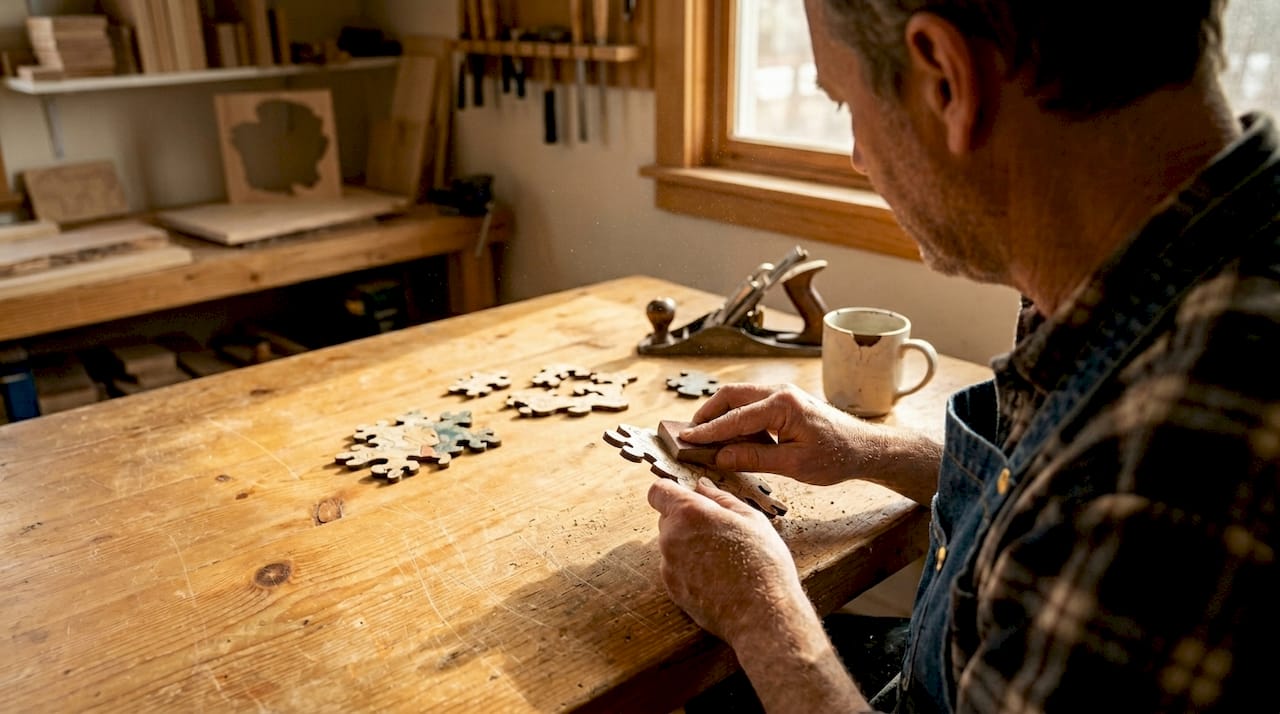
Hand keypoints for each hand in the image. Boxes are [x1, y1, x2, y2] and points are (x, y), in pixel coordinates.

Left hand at [647, 476, 807, 645]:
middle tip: (720, 533)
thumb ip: (720, 498)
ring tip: (724, 560)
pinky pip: (676, 570)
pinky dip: (691, 570)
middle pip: (667, 519)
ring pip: (672, 546)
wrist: (762, 614)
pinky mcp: (672, 590)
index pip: (658, 491)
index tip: (686, 498)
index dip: (671, 491)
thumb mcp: (751, 519)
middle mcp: (671, 538)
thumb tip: (701, 486)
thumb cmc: (762, 563)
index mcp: (689, 514)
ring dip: (690, 547)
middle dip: (687, 521)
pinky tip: (718, 578)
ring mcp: (668, 566)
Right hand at [681, 383, 888, 486]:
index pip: (734, 417)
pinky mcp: (785, 401)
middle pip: (730, 396)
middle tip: (690, 435)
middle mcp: (780, 392)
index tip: (685, 439)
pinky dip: (737, 419)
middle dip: (708, 414)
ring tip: (708, 439)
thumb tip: (721, 457)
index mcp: (782, 404)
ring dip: (722, 416)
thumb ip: (754, 458)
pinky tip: (733, 440)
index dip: (708, 430)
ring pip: (739, 398)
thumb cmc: (836, 456)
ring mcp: (782, 394)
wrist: (865, 448)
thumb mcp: (794, 464)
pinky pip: (752, 405)